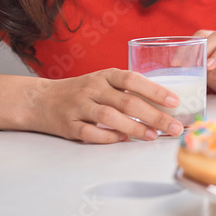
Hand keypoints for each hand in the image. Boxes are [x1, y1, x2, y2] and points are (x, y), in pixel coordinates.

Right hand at [30, 69, 183, 142]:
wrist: (40, 100)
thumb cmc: (82, 92)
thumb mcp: (104, 82)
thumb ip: (128, 90)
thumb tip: (164, 106)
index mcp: (105, 75)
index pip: (133, 79)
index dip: (155, 90)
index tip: (175, 102)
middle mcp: (93, 88)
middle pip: (127, 101)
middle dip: (154, 115)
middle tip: (174, 127)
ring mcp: (79, 106)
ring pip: (110, 117)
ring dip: (134, 127)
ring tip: (153, 135)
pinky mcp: (67, 125)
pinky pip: (90, 132)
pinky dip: (108, 137)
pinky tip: (123, 140)